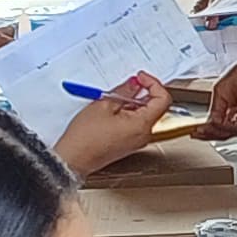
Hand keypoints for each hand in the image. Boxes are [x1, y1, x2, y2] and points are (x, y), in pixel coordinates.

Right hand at [54, 74, 171, 174]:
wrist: (74, 159)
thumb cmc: (85, 138)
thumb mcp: (104, 105)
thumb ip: (125, 91)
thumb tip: (135, 84)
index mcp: (142, 125)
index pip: (163, 99)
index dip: (153, 84)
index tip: (141, 78)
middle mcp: (144, 135)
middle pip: (155, 107)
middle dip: (143, 92)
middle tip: (129, 84)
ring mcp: (137, 141)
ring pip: (144, 115)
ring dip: (134, 102)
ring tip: (115, 98)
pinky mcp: (129, 144)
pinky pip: (136, 124)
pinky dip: (128, 113)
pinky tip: (113, 110)